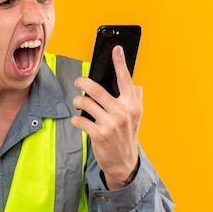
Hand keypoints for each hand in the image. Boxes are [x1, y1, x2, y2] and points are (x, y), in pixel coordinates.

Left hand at [71, 45, 142, 189]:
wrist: (124, 162)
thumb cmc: (127, 136)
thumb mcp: (136, 117)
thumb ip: (135, 98)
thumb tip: (135, 82)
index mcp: (132, 105)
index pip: (125, 80)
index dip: (120, 63)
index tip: (116, 49)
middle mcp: (123, 112)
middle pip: (96, 89)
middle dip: (83, 82)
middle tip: (78, 81)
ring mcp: (111, 124)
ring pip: (85, 102)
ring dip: (77, 101)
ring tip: (78, 103)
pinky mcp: (99, 134)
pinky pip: (79, 120)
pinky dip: (76, 119)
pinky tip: (79, 121)